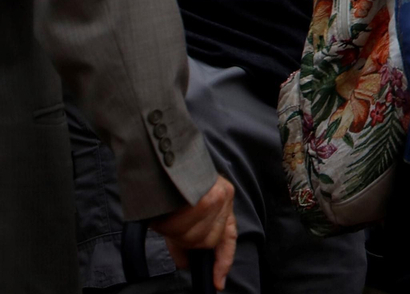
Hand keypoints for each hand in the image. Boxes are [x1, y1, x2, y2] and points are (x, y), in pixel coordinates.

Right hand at [151, 175, 236, 290]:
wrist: (161, 150)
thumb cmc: (170, 184)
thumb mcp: (180, 214)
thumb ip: (186, 239)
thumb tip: (186, 264)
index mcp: (223, 202)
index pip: (227, 237)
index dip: (223, 261)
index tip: (217, 283)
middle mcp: (224, 197)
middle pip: (207, 240)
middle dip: (186, 240)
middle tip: (172, 225)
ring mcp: (219, 194)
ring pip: (197, 235)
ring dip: (176, 231)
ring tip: (168, 215)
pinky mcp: (209, 191)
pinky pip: (190, 223)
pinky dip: (173, 224)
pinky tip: (168, 214)